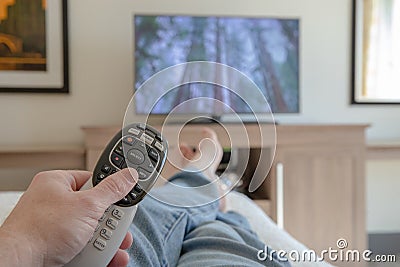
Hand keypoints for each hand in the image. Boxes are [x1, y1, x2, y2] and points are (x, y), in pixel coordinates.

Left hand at [0, 169, 137, 266]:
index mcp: (58, 183)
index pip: (93, 179)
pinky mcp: (56, 246)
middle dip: (112, 222)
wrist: (19, 265)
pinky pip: (83, 245)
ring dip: (108, 241)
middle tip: (120, 228)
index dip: (111, 190)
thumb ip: (112, 190)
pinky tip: (108, 257)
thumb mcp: (88, 205)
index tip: (125, 199)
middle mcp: (55, 203)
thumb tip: (129, 175)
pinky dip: (97, 252)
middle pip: (95, 208)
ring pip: (91, 230)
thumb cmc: (41, 231)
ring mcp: (55, 227)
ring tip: (115, 248)